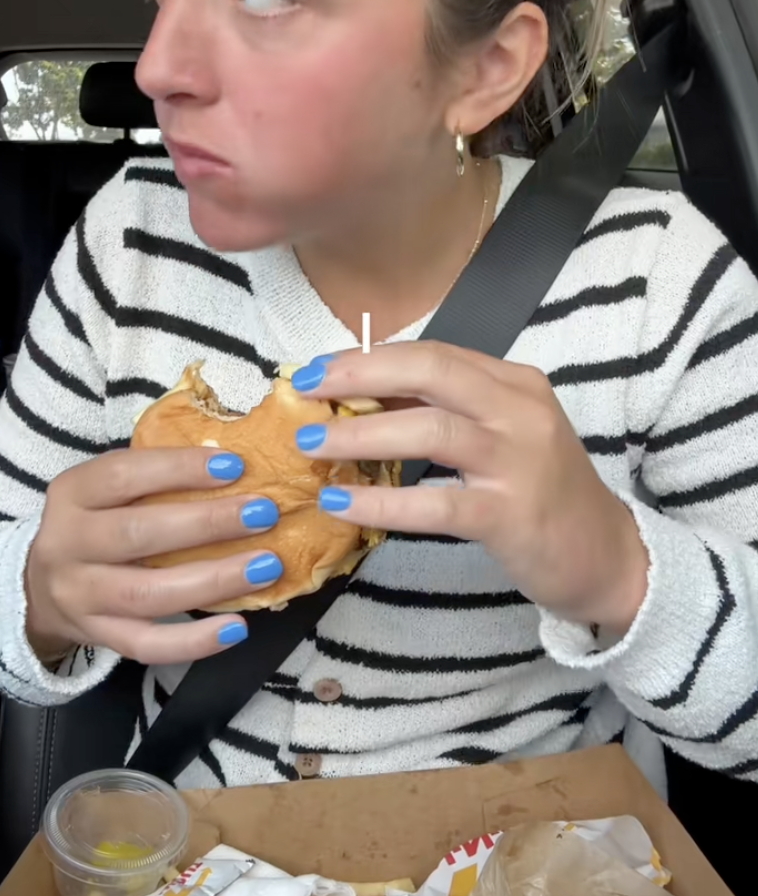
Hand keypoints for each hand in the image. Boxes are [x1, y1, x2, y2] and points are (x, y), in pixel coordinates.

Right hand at [25, 449, 282, 664]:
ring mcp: (80, 596)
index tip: (234, 465)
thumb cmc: (96, 522)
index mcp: (72, 493)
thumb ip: (157, 475)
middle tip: (263, 514)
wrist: (40, 587)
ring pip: (146, 593)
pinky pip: (146, 645)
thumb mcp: (108, 490)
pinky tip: (237, 627)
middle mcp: (68, 544)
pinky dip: (193, 641)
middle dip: (207, 523)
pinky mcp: (98, 637)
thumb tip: (234, 464)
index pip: (123, 475)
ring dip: (212, 580)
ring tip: (266, 566)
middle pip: (138, 534)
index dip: (179, 468)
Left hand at [293, 344, 648, 636]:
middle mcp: (520, 411)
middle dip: (359, 375)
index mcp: (515, 383)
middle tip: (306, 389)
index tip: (318, 369)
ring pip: (429, 431)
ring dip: (361, 434)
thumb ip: (443, 412)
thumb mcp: (500, 436)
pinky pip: (434, 503)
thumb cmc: (542, 492)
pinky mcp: (511, 515)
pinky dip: (382, 500)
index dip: (369, 358)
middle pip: (431, 372)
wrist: (607, 556)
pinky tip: (342, 501)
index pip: (433, 355)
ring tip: (311, 443)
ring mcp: (519, 462)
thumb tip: (361, 398)